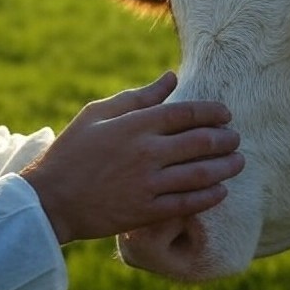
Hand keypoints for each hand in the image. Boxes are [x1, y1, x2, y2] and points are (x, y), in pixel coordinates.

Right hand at [20, 71, 243, 244]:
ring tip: (238, 162)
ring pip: (202, 174)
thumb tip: (171, 77)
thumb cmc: (72, 151)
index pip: (187, 113)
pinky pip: (188, 204)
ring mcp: (148, 184)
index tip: (226, 114)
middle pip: (201, 142)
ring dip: (226, 167)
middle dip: (226, 139)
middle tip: (236, 138)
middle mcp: (146, 152)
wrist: (51, 199)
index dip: (213, 112)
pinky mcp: (147, 212)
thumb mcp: (98, 114)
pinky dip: (210, 196)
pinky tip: (220, 190)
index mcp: (135, 124)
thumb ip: (138, 97)